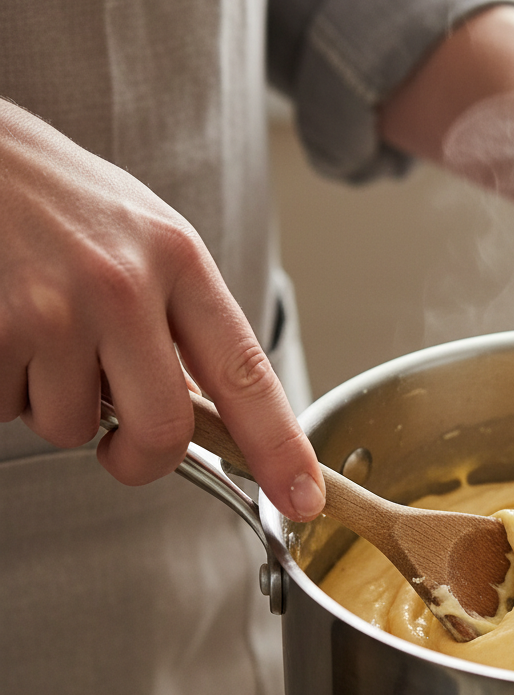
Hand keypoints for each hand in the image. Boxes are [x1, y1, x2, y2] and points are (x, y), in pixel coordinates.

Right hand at [0, 99, 324, 520]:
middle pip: (162, 429)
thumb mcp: (142, 236)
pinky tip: (2, 329)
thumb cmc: (53, 196)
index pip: (246, 373)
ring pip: (70, 428)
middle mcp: (123, 286)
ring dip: (53, 404)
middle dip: (140, 458)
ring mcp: (53, 309)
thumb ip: (180, 318)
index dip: (279, 447)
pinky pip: (7, 408)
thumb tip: (202, 408)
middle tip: (121, 448)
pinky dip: (4, 387)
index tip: (302, 497)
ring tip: (36, 335)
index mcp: (178, 260)